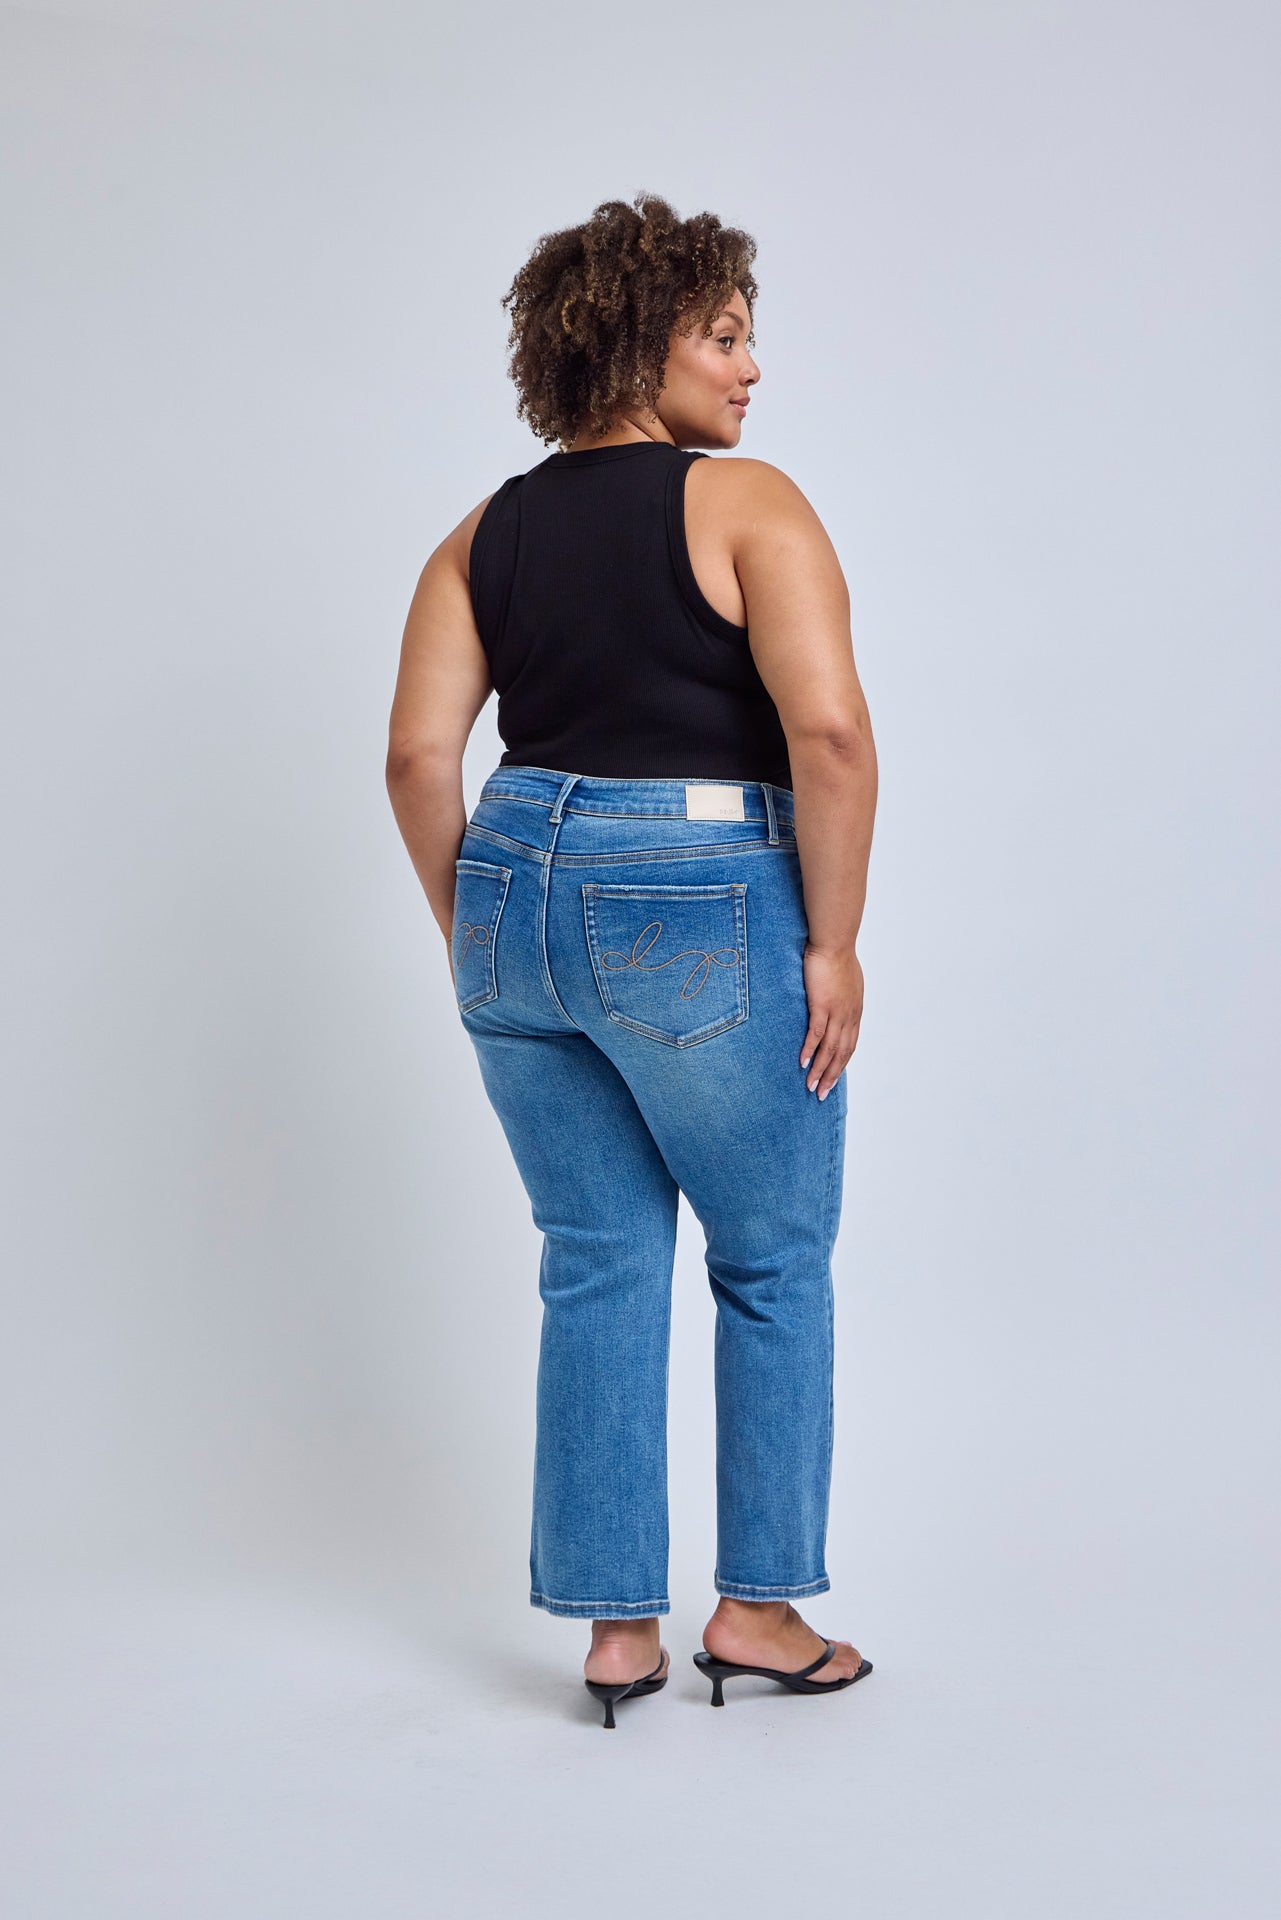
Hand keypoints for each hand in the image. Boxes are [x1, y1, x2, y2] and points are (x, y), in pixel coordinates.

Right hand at [799, 944, 862, 1097]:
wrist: (834, 941)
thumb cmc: (837, 955)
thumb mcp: (845, 980)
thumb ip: (840, 994)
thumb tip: (834, 999)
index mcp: (855, 1011)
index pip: (850, 1045)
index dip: (841, 1064)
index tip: (832, 1077)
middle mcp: (849, 1016)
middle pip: (842, 1053)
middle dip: (832, 1075)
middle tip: (821, 1094)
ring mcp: (837, 1012)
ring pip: (830, 1049)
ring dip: (820, 1070)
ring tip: (811, 1087)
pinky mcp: (822, 1005)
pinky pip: (816, 1034)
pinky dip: (810, 1051)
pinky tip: (803, 1064)